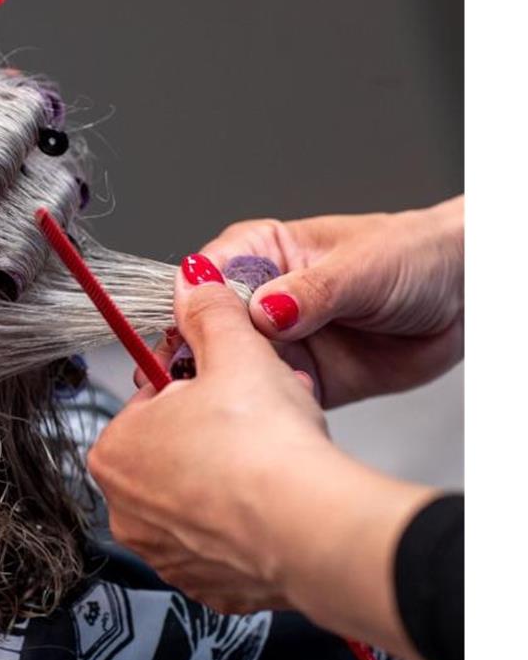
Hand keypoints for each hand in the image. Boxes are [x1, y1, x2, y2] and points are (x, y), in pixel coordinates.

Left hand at [90, 255, 436, 659]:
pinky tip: (279, 506)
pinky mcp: (207, 588)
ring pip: (200, 500)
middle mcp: (126, 510)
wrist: (311, 529)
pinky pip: (226, 547)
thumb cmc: (264, 447)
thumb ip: (209, 313)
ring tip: (275, 460)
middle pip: (174, 452)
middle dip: (216, 432)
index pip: (149, 404)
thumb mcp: (236, 352)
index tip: (227, 386)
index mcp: (115, 450)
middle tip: (257, 421)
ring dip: (232, 478)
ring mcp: (165, 554)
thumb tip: (194, 284)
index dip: (197, 387)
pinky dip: (249, 528)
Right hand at [197, 196, 463, 406]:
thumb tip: (265, 312)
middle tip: (206, 372)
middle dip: (201, 352)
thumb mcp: (362, 266)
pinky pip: (269, 397)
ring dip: (234, 384)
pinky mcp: (300, 377)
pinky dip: (272, 407)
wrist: (467, 296)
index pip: (206, 276)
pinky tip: (283, 406)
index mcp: (262, 252)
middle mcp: (260, 297)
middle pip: (206, 328)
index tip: (193, 330)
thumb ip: (310, 292)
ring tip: (252, 392)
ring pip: (232, 366)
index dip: (193, 304)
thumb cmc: (414, 255)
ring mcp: (278, 341)